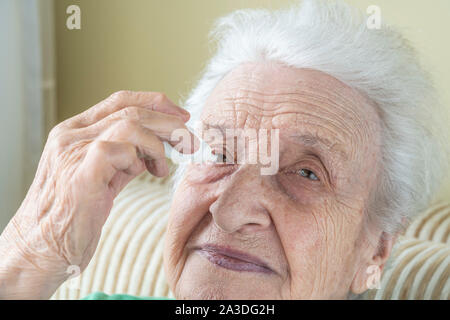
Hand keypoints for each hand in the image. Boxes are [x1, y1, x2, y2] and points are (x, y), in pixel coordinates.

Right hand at [0, 91, 195, 298]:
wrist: (42, 249)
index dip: (156, 104)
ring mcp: (72, 152)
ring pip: (129, 124)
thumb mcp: (104, 177)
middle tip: (190, 142)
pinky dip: (137, 160)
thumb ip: (125, 157)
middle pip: (131, 110)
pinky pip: (118, 149)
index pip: (120, 101)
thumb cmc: (74, 215)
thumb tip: (155, 146)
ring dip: (156, 145)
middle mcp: (71, 135)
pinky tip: (140, 175)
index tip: (182, 115)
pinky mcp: (80, 174)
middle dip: (169, 124)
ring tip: (162, 169)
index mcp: (75, 131)